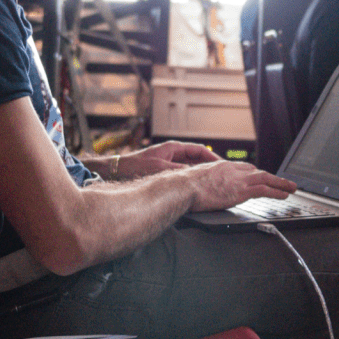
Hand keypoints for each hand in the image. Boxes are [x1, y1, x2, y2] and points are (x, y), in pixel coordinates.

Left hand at [101, 140, 221, 179]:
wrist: (115, 172)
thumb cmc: (133, 167)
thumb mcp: (159, 169)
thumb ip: (178, 171)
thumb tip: (194, 175)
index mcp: (173, 148)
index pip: (199, 150)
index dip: (212, 158)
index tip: (222, 166)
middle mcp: (172, 155)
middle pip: (197, 160)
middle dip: (209, 168)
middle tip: (221, 176)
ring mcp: (168, 164)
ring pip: (190, 170)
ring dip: (199, 176)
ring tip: (211, 184)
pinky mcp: (163, 174)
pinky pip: (181, 177)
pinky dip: (189, 182)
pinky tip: (193, 190)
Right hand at [186, 160, 297, 211]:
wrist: (182, 187)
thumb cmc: (182, 186)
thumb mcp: (194, 179)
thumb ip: (203, 182)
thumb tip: (199, 189)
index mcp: (220, 166)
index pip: (243, 168)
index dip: (254, 173)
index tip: (260, 177)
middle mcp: (231, 170)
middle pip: (256, 171)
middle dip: (270, 177)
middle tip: (281, 182)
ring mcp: (237, 180)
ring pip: (265, 178)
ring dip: (280, 183)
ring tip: (291, 187)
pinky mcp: (240, 191)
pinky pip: (264, 190)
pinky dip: (277, 191)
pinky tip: (284, 195)